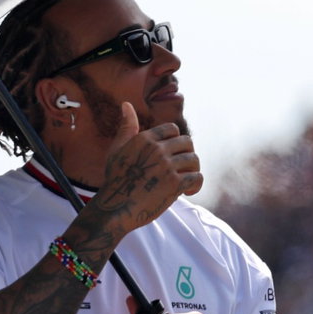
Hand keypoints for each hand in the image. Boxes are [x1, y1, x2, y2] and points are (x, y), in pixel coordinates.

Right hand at [97, 102, 202, 232]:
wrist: (115, 209)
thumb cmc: (115, 180)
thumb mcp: (117, 149)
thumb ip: (126, 127)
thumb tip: (126, 104)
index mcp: (144, 139)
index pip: (173, 129)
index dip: (175, 141)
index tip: (171, 155)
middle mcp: (157, 150)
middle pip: (187, 142)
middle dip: (186, 154)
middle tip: (180, 167)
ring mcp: (166, 167)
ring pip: (194, 160)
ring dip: (192, 170)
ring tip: (183, 180)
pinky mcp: (174, 185)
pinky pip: (197, 177)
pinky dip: (196, 185)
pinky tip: (187, 191)